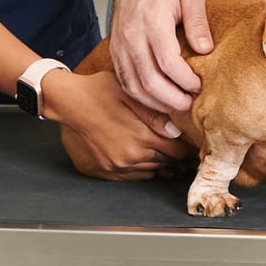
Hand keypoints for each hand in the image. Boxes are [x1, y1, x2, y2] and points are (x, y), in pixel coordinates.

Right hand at [45, 69, 193, 180]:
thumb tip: (177, 129)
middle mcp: (131, 156)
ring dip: (162, 161)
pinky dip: (146, 166)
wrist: (70, 102)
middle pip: (167, 163)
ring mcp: (119, 165)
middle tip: (185, 144)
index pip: (177, 151)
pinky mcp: (109, 169)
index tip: (195, 141)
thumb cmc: (100, 90)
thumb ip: (155, 113)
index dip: (189, 147)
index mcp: (141, 136)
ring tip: (168, 147)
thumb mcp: (130, 93)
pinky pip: (137, 174)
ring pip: (154, 169)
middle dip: (177, 154)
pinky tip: (147, 153)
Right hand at [109, 0, 212, 116]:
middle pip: (149, 80)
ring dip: (155, 102)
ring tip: (174, 105)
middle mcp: (131, 34)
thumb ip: (198, 23)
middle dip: (172, 99)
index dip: (185, 80)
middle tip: (189, 103)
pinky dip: (139, 95)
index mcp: (152, 20)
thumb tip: (205, 51)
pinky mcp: (115, 48)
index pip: (168, 63)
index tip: (199, 85)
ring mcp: (120, 43)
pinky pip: (124, 80)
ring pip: (134, 85)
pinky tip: (155, 98)